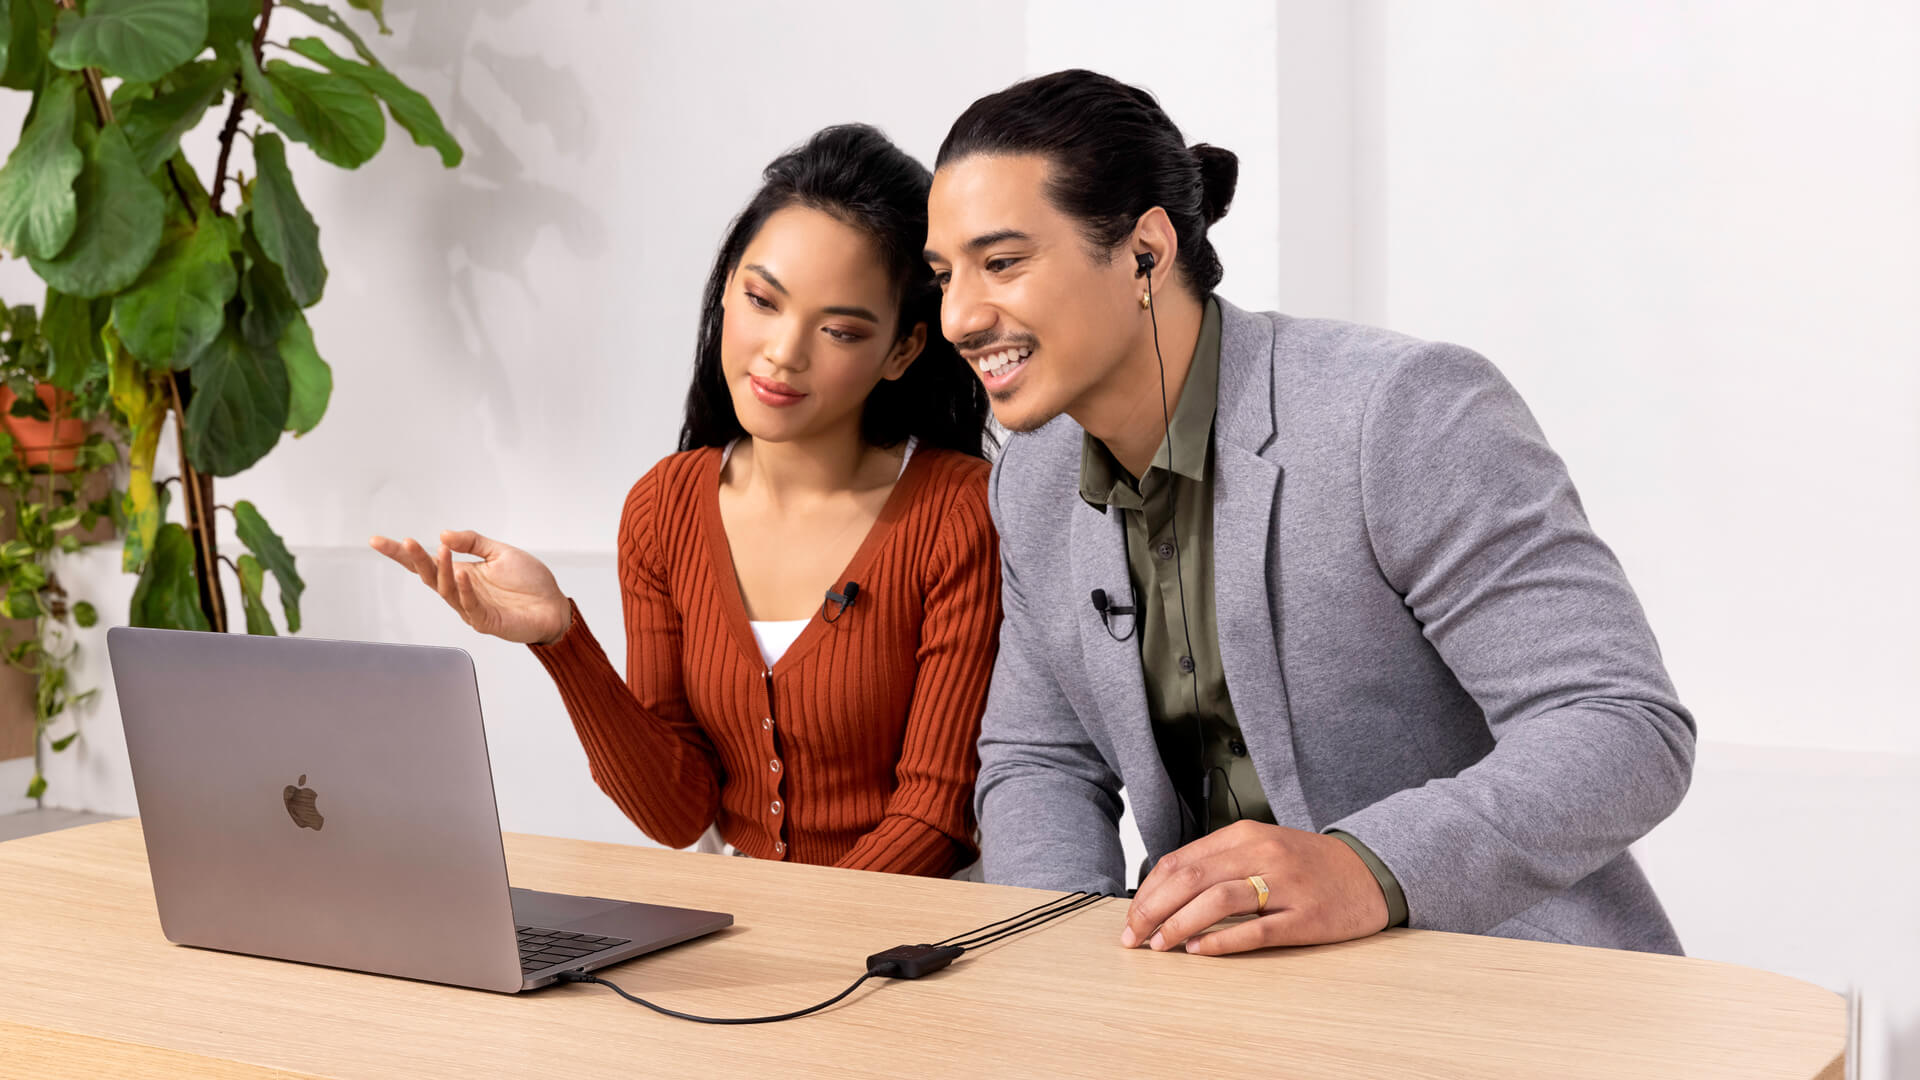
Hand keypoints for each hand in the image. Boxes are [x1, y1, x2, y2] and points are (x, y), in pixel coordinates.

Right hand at [367, 530, 572, 644]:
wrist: (554, 607)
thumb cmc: (529, 583)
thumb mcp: (500, 553)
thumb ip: (473, 542)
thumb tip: (443, 534)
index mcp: (462, 574)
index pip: (426, 563)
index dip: (402, 554)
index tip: (377, 541)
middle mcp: (461, 591)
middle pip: (429, 576)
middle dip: (414, 560)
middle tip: (405, 542)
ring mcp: (472, 608)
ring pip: (447, 590)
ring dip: (442, 570)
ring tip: (439, 550)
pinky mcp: (487, 621)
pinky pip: (471, 605)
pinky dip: (465, 589)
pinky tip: (462, 573)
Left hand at [1120, 820, 1389, 955]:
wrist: (1368, 871)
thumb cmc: (1305, 864)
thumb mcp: (1259, 848)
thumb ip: (1216, 863)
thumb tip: (1162, 894)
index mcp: (1243, 835)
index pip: (1179, 861)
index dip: (1148, 892)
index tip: (1132, 918)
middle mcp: (1261, 854)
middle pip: (1191, 879)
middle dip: (1153, 911)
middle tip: (1134, 937)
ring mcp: (1284, 885)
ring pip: (1218, 901)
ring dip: (1180, 925)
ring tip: (1160, 945)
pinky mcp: (1305, 917)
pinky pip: (1256, 930)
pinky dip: (1222, 941)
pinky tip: (1200, 951)